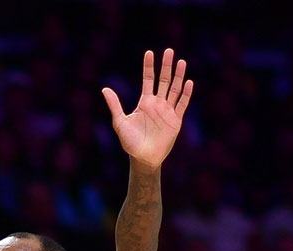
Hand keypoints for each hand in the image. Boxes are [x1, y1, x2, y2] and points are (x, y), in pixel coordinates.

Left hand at [102, 49, 193, 169]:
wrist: (143, 158)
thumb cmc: (130, 142)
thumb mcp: (119, 122)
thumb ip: (114, 105)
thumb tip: (104, 89)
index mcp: (144, 102)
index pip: (148, 80)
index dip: (149, 66)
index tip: (149, 53)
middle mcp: (157, 104)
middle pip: (163, 80)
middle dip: (166, 66)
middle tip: (169, 51)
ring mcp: (167, 111)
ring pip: (174, 89)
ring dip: (178, 76)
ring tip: (181, 61)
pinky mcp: (176, 120)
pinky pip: (182, 104)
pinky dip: (185, 94)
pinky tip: (188, 82)